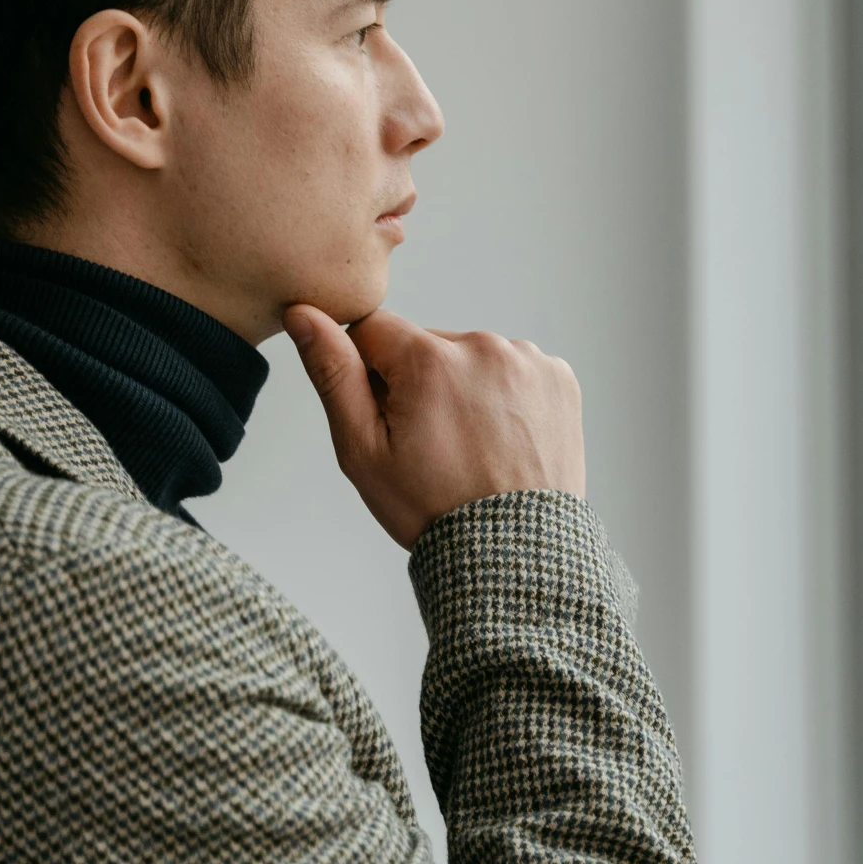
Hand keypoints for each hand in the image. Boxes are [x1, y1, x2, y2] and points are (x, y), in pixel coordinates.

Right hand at [284, 306, 585, 547]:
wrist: (513, 551)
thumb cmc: (433, 508)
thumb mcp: (363, 450)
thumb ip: (333, 373)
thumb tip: (303, 313)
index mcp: (430, 359)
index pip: (374, 331)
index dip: (370, 375)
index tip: (389, 419)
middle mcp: (483, 346)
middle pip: (426, 346)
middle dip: (420, 383)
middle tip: (433, 444)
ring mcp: (527, 360)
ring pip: (471, 358)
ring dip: (464, 388)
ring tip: (471, 446)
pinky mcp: (558, 376)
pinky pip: (514, 370)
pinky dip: (505, 396)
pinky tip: (502, 440)